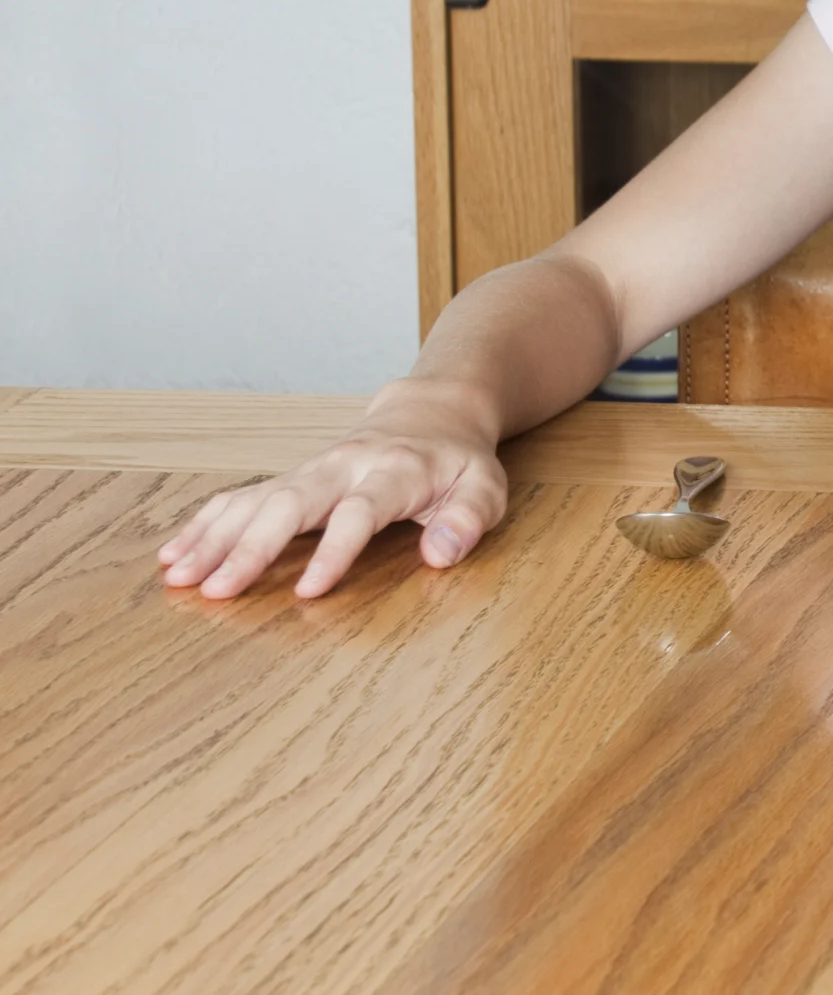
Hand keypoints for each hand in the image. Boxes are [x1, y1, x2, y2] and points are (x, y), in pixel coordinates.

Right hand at [156, 380, 509, 599]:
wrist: (431, 414)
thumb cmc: (458, 462)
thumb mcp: (484, 487)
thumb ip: (468, 519)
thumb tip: (441, 555)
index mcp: (395, 472)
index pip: (360, 512)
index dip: (334, 551)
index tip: (308, 593)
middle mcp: (345, 467)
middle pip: (290, 503)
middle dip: (250, 547)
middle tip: (214, 590)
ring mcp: (312, 470)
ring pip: (255, 499)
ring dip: (214, 538)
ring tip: (176, 577)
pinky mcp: (292, 477)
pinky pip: (240, 498)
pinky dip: (205, 524)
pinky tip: (173, 554)